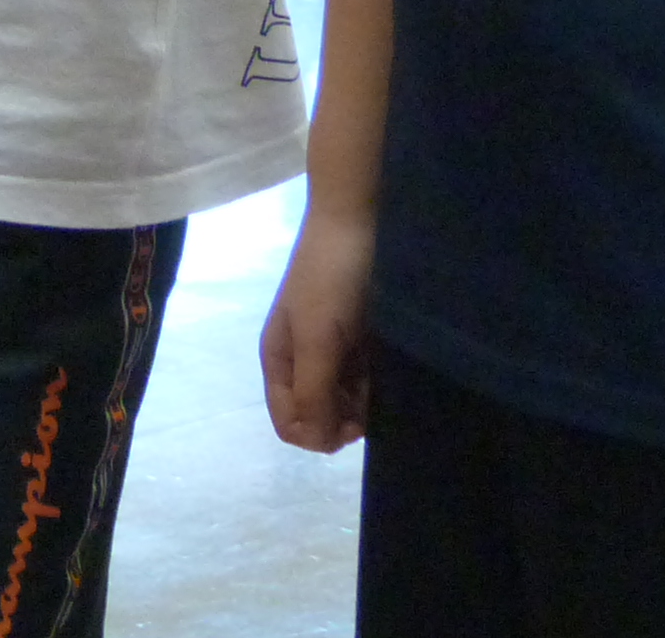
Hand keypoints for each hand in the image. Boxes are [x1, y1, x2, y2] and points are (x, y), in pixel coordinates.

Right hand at [259, 206, 375, 453]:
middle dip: (341, 421)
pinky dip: (372, 386)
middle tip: (368, 406)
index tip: (348, 423)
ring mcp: (329, 349)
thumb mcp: (317, 339)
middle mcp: (301, 360)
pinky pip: (361, 381)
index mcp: (279, 359)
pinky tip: (385, 372)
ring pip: (342, 402)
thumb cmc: (330, 280)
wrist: (356, 222)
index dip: (316, 433)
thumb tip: (314, 442)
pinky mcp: (356, 339)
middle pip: (316, 416)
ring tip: (380, 384)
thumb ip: (312, 392)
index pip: (288, 423)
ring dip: (360, 405)